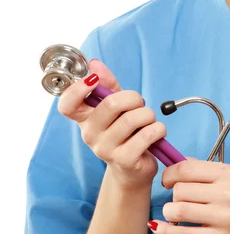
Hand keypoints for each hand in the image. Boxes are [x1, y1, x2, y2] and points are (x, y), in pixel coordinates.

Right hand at [57, 59, 166, 189]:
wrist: (133, 169)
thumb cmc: (126, 132)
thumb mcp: (117, 106)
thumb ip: (108, 85)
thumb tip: (94, 64)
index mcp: (84, 119)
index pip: (67, 105)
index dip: (77, 89)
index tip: (93, 80)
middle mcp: (89, 135)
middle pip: (110, 104)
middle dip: (133, 98)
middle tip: (140, 103)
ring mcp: (105, 149)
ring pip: (132, 118)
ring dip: (148, 115)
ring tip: (149, 121)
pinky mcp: (124, 160)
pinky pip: (146, 135)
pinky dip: (157, 129)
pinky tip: (156, 133)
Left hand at [147, 158, 229, 233]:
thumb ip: (206, 170)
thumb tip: (178, 162)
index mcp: (227, 173)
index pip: (186, 168)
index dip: (170, 174)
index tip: (168, 180)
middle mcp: (225, 193)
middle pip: (180, 190)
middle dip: (173, 195)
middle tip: (179, 200)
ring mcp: (222, 217)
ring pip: (179, 210)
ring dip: (169, 212)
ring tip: (174, 214)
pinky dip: (167, 231)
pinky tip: (159, 228)